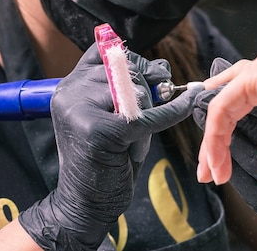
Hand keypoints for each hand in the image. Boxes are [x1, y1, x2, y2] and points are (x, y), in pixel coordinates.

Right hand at [19, 44, 201, 249]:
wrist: (86, 203)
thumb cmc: (106, 158)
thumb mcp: (114, 114)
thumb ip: (128, 88)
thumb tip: (161, 66)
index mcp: (69, 86)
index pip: (104, 52)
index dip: (132, 60)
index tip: (150, 74)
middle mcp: (69, 93)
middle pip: (124, 69)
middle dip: (148, 86)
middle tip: (154, 105)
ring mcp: (81, 111)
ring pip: (135, 91)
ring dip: (149, 109)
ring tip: (137, 133)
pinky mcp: (101, 132)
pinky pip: (147, 116)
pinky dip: (172, 111)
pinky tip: (187, 105)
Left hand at [198, 51, 256, 181]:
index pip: (234, 109)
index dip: (222, 140)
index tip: (221, 170)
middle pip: (222, 109)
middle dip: (211, 144)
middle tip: (206, 174)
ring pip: (218, 109)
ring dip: (212, 143)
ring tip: (212, 172)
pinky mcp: (256, 78)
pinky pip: (223, 108)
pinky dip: (217, 134)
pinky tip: (218, 157)